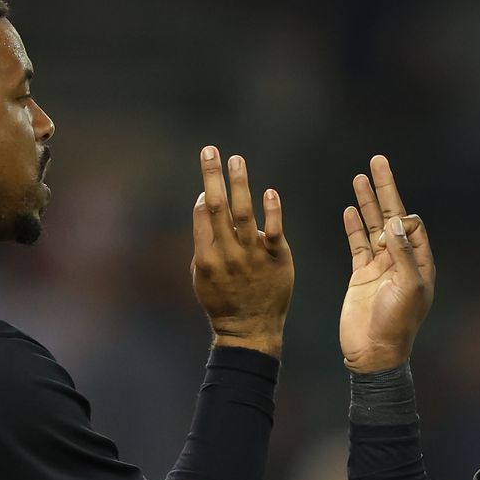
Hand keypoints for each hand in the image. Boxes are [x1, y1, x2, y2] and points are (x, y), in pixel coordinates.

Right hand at [191, 146, 293, 353]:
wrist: (251, 329)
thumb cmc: (223, 300)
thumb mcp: (201, 275)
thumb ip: (202, 242)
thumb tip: (204, 205)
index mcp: (206, 258)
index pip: (202, 217)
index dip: (203, 196)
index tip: (206, 184)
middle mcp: (228, 254)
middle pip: (218, 208)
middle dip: (212, 176)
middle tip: (210, 150)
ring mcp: (253, 256)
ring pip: (245, 213)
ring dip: (239, 184)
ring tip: (236, 160)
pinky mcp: (278, 258)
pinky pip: (274, 231)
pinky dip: (272, 211)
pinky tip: (269, 192)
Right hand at [339, 154, 434, 372]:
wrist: (372, 352)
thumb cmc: (397, 324)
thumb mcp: (408, 288)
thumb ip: (403, 253)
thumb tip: (396, 221)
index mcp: (419, 264)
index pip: (412, 226)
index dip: (403, 218)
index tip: (391, 227)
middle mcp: (401, 260)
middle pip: (393, 216)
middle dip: (386, 189)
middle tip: (378, 161)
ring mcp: (380, 266)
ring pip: (373, 226)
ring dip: (367, 202)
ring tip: (359, 178)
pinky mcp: (360, 274)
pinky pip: (357, 244)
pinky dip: (353, 226)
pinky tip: (349, 209)